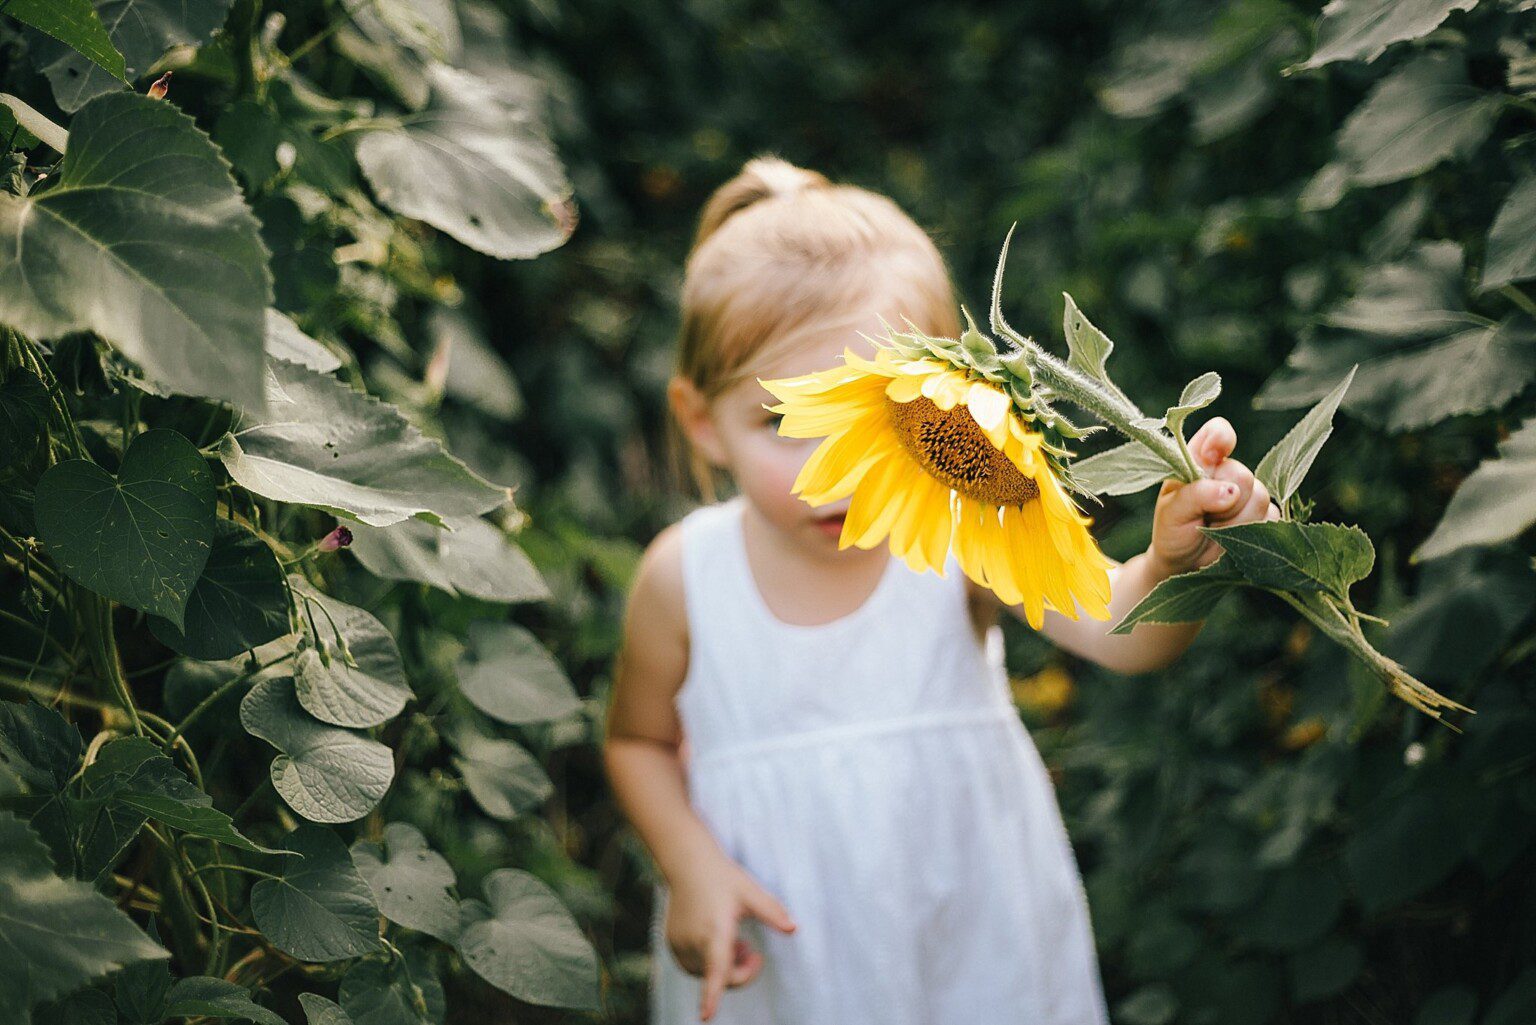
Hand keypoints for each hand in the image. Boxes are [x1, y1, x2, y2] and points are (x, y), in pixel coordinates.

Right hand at [663, 850, 796, 1019]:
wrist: (688, 863)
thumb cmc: (723, 877)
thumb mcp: (750, 892)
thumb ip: (772, 912)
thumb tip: (794, 929)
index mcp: (715, 931)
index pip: (715, 970)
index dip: (711, 996)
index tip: (705, 1017)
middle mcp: (693, 941)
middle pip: (720, 977)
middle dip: (740, 971)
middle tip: (752, 950)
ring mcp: (679, 944)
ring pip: (706, 974)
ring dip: (723, 966)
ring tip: (735, 941)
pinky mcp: (671, 944)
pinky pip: (693, 966)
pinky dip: (707, 961)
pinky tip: (715, 938)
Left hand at [1148, 416, 1279, 577]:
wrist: (1185, 564)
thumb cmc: (1172, 532)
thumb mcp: (1172, 513)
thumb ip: (1196, 496)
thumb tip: (1232, 491)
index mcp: (1199, 460)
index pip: (1217, 433)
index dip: (1220, 439)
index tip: (1213, 456)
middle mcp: (1226, 472)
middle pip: (1242, 474)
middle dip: (1223, 502)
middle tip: (1204, 516)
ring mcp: (1248, 493)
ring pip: (1260, 499)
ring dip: (1234, 521)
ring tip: (1214, 528)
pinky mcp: (1265, 515)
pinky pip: (1271, 519)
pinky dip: (1250, 532)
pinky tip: (1232, 537)